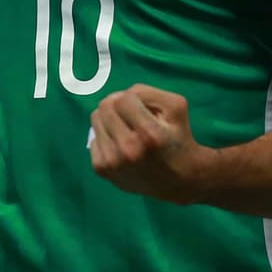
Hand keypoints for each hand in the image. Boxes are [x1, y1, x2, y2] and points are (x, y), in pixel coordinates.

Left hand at [89, 84, 210, 204]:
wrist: (178, 179)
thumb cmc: (178, 136)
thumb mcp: (175, 106)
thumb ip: (147, 92)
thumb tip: (119, 96)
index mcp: (150, 135)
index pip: (123, 99)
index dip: (133, 99)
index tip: (144, 109)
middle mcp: (128, 151)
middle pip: (105, 106)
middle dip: (118, 105)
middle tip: (132, 115)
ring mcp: (112, 162)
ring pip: (96, 118)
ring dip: (110, 119)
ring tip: (127, 129)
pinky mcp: (102, 169)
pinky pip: (93, 137)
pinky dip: (105, 136)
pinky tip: (120, 145)